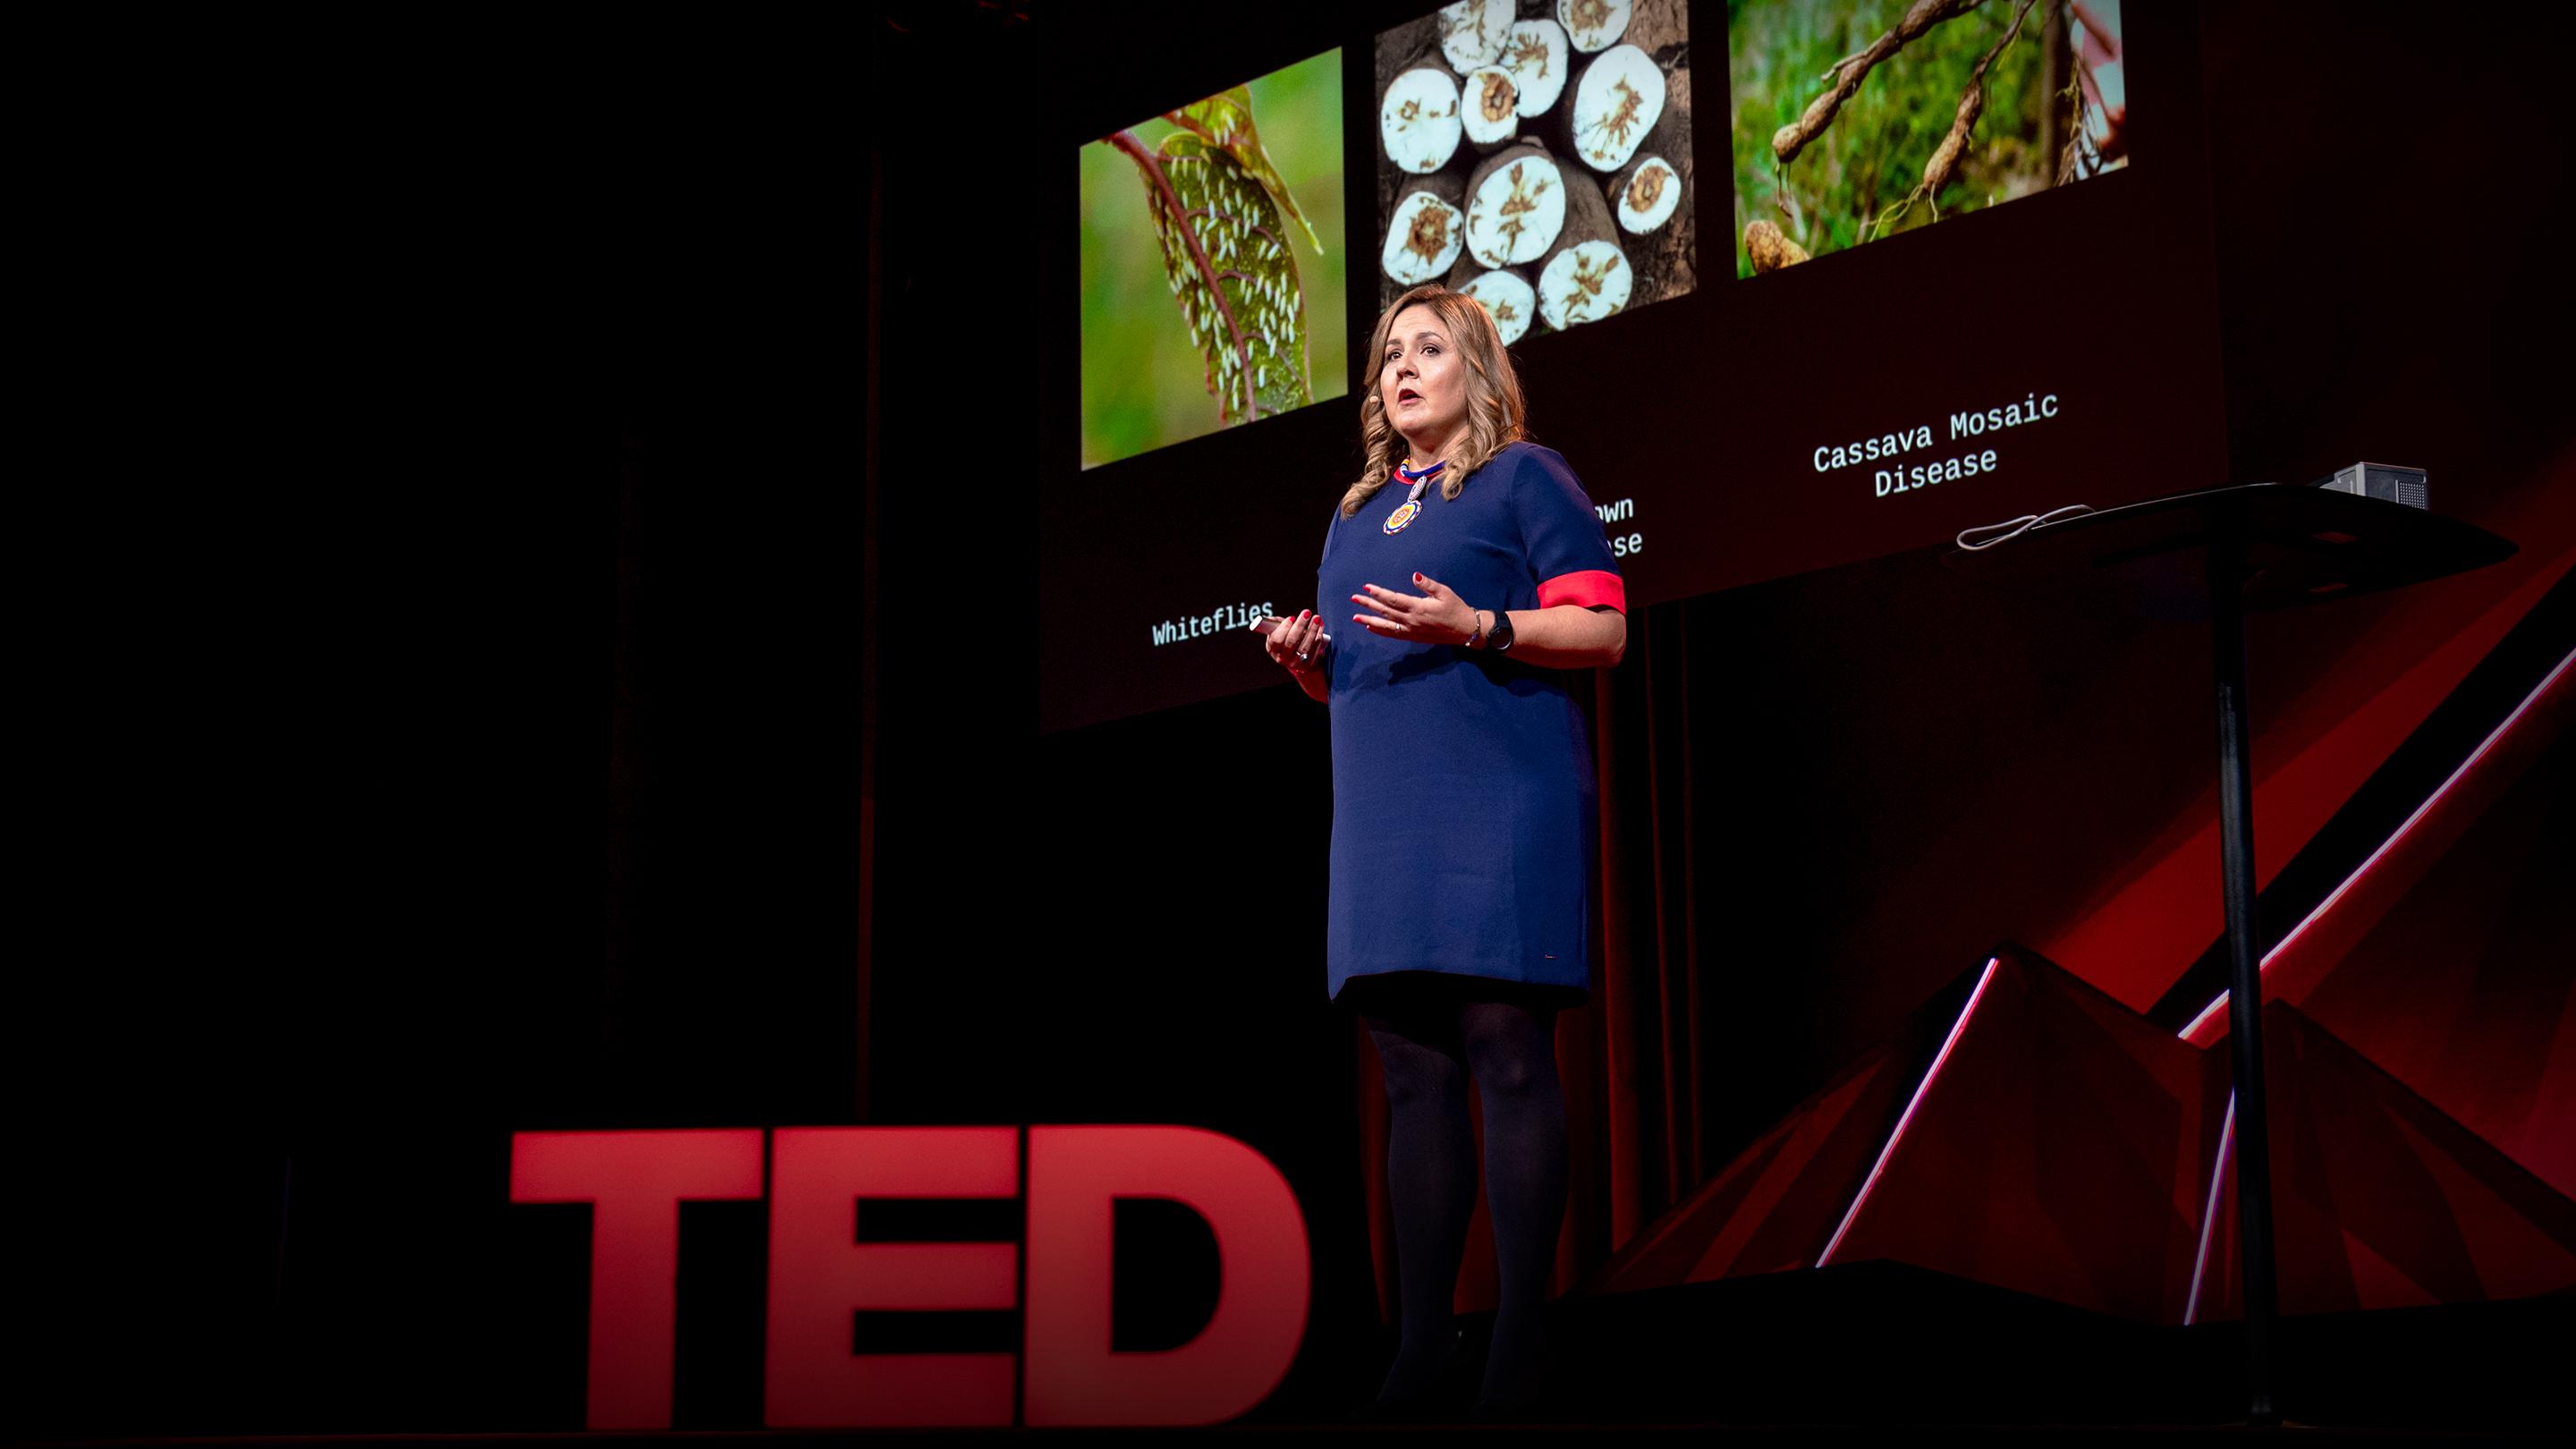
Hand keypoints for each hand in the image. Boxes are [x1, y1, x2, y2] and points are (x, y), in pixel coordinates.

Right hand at [1264, 609, 1327, 674]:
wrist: (1297, 659)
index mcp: (1273, 648)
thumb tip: (1271, 619)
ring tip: (1316, 618)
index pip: (1276, 640)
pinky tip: (1320, 626)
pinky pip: (1315, 649)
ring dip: (1312, 630)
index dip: (1284, 628)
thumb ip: (1275, 624)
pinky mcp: (1309, 665)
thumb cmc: (1286, 641)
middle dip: (1300, 625)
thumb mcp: (1278, 633)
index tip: (1292, 617)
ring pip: (1305, 646)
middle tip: (1306, 613)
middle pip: (1291, 642)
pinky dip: (1319, 636)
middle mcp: (1283, 657)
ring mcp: (1296, 662)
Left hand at [1352, 573, 1478, 644]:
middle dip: (1368, 604)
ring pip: (1385, 625)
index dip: (1378, 593)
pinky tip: (1370, 628)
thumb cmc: (1456, 608)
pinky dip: (1380, 631)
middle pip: (1385, 611)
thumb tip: (1414, 575)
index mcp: (1418, 607)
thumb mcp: (1444, 592)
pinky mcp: (1413, 637)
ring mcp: (1411, 630)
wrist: (1465, 630)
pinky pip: (1392, 635)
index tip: (1366, 587)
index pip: (1393, 599)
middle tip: (1354, 598)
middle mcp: (1411, 620)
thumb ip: (1428, 584)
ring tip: (1355, 617)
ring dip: (1369, 620)